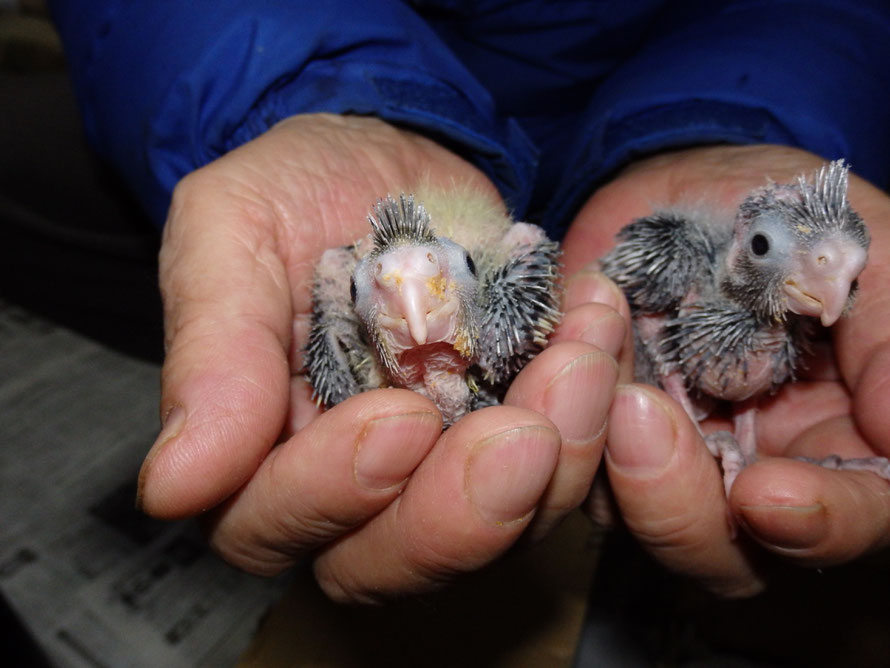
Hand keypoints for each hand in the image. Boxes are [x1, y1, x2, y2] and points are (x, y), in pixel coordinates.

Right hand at [136, 113, 619, 601]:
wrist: (391, 155)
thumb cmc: (296, 190)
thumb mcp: (233, 235)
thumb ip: (211, 354)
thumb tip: (173, 485)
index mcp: (260, 448)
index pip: (273, 525)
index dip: (331, 494)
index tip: (394, 419)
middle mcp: (354, 482)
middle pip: (393, 560)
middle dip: (460, 514)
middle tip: (519, 435)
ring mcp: (445, 464)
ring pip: (502, 527)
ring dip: (558, 454)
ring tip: (580, 359)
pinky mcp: (519, 432)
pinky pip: (572, 462)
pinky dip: (597, 410)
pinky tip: (597, 329)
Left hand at [563, 144, 889, 596]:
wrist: (684, 188)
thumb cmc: (788, 216)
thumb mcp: (857, 252)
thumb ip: (887, 338)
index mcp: (840, 445)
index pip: (851, 516)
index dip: (821, 523)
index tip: (765, 498)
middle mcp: (755, 470)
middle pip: (728, 553)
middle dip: (678, 505)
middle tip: (643, 417)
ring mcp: (669, 458)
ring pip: (633, 521)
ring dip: (608, 462)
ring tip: (600, 375)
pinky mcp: (599, 434)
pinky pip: (570, 458)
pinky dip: (563, 414)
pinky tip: (568, 350)